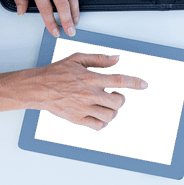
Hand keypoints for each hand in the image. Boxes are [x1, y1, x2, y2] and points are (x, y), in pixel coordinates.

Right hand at [33, 52, 147, 128]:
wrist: (39, 88)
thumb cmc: (57, 72)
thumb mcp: (78, 58)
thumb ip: (99, 59)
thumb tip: (117, 59)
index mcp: (91, 78)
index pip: (119, 80)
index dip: (134, 82)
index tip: (143, 84)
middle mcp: (89, 94)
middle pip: (117, 102)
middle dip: (120, 99)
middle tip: (114, 96)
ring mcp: (84, 108)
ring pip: (109, 116)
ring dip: (112, 111)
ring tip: (107, 106)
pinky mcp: (78, 118)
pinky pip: (97, 125)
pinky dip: (103, 122)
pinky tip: (99, 115)